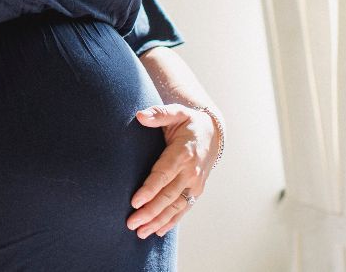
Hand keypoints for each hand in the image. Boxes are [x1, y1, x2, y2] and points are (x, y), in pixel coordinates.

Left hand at [125, 104, 219, 238]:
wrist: (213, 133)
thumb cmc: (188, 122)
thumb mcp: (176, 112)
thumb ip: (158, 114)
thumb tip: (140, 115)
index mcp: (183, 153)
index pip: (163, 174)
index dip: (149, 189)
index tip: (135, 202)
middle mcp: (191, 172)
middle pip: (168, 196)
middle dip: (150, 212)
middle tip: (131, 223)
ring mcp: (195, 184)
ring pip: (175, 207)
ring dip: (158, 221)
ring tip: (140, 233)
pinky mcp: (196, 191)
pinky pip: (183, 209)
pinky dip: (171, 221)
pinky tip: (158, 231)